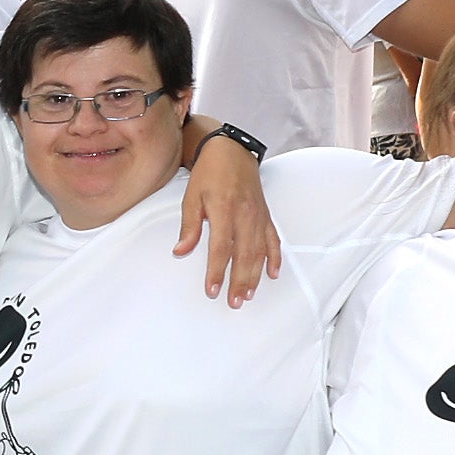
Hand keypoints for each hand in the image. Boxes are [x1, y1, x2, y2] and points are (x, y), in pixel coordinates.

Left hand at [171, 128, 283, 304]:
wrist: (231, 152)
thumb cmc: (209, 174)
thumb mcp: (191, 197)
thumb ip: (188, 227)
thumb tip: (181, 251)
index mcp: (224, 210)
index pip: (221, 248)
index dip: (217, 271)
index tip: (213, 290)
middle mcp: (245, 215)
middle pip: (243, 255)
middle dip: (238, 281)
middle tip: (233, 302)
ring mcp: (258, 216)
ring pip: (259, 251)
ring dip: (255, 276)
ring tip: (248, 294)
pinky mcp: (266, 216)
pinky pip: (273, 240)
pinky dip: (274, 258)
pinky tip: (272, 274)